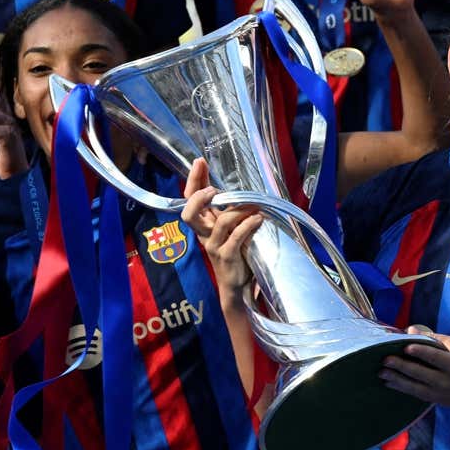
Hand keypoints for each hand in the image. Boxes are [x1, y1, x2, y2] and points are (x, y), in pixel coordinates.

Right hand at [180, 158, 263, 296]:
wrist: (237, 287)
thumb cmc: (236, 254)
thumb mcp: (231, 230)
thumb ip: (231, 211)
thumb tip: (242, 190)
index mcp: (204, 225)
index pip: (190, 199)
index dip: (194, 181)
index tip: (200, 162)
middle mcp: (204, 235)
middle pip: (189, 213)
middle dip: (200, 197)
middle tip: (215, 190)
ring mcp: (214, 246)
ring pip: (220, 223)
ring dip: (238, 210)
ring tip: (255, 205)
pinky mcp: (228, 257)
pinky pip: (236, 238)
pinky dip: (249, 225)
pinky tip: (260, 219)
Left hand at [379, 327, 449, 409]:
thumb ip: (438, 338)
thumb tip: (412, 330)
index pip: (436, 357)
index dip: (421, 352)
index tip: (407, 347)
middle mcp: (445, 381)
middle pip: (420, 373)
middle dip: (402, 366)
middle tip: (385, 360)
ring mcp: (439, 393)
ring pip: (414, 386)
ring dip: (396, 379)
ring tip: (381, 373)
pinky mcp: (434, 400)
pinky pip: (414, 393)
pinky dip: (401, 388)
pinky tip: (389, 383)